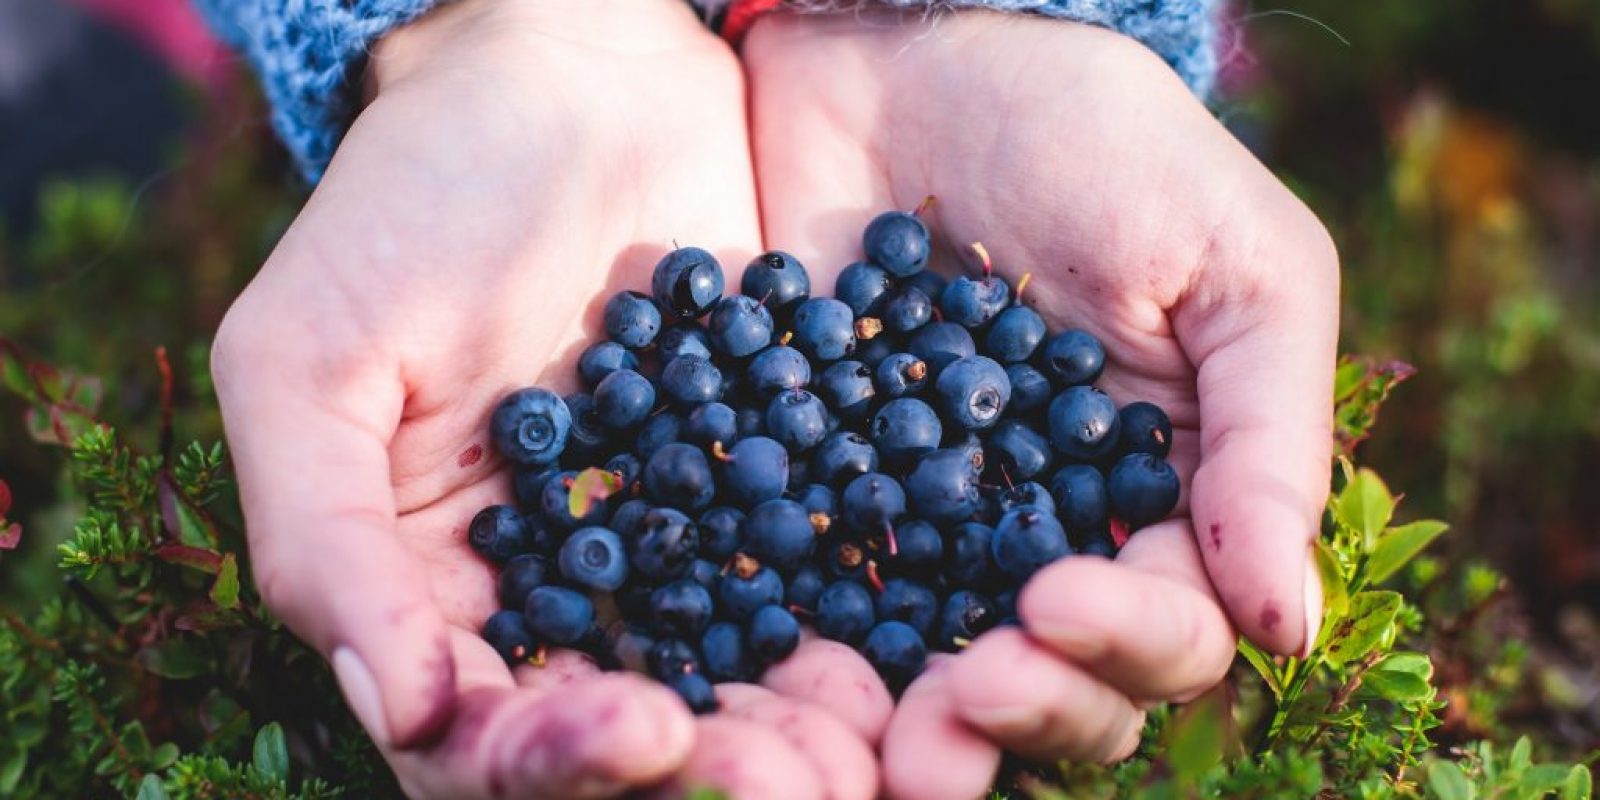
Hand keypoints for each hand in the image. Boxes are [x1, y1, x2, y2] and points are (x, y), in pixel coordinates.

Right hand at [212, 2, 885, 796]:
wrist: (576, 79)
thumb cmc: (413, 202)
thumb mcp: (314, 357)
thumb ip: (323, 538)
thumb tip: (405, 713)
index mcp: (431, 593)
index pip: (477, 739)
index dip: (551, 763)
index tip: (643, 730)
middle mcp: (553, 599)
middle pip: (620, 743)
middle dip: (701, 776)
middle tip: (791, 782)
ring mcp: (669, 551)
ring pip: (728, 691)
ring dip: (793, 741)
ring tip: (861, 752)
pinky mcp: (766, 492)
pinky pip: (810, 590)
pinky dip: (855, 642)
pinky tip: (903, 661)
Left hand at [744, 10, 1337, 796]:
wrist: (916, 48)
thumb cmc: (1105, 143)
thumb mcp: (1235, 269)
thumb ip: (1266, 442)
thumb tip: (1291, 631)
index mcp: (1164, 497)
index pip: (1169, 626)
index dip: (1126, 640)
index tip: (1055, 598)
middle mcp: (1046, 532)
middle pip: (1053, 680)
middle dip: (1022, 708)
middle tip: (960, 699)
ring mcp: (921, 522)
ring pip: (929, 671)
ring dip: (910, 723)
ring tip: (876, 743)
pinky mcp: (808, 486)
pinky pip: (807, 592)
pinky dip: (796, 645)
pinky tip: (767, 668)